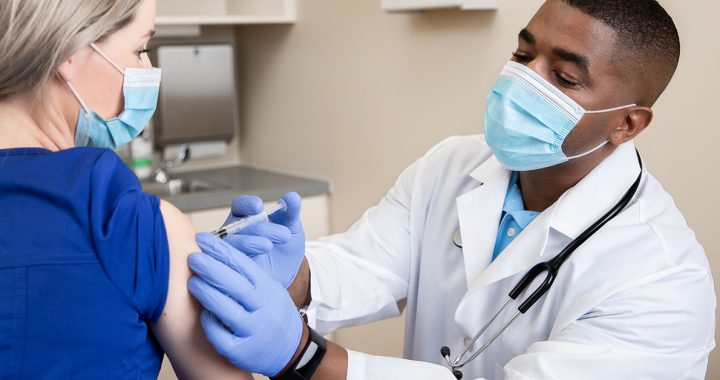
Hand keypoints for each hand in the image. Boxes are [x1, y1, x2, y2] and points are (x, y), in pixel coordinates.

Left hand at [188, 233, 303, 376]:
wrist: (290, 348)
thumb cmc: (272, 313)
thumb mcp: (269, 288)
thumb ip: (248, 275)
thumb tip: (215, 253)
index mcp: (268, 288)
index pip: (243, 264)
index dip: (221, 250)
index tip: (202, 239)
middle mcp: (263, 308)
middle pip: (234, 285)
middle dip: (210, 268)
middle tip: (192, 258)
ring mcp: (253, 331)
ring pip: (226, 309)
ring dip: (206, 293)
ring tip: (191, 282)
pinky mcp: (242, 352)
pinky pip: (220, 337)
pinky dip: (209, 324)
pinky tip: (202, 314)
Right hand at [224, 192, 305, 287]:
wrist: (289, 276)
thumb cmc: (285, 248)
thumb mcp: (292, 228)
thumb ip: (291, 212)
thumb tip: (293, 196)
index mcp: (246, 218)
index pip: (239, 206)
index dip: (246, 205)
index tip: (259, 207)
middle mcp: (235, 233)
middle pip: (237, 225)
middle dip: (259, 228)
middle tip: (283, 234)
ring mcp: (230, 251)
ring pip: (231, 244)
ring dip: (248, 243)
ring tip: (268, 245)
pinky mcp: (231, 268)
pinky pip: (229, 263)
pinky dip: (240, 260)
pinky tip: (256, 260)